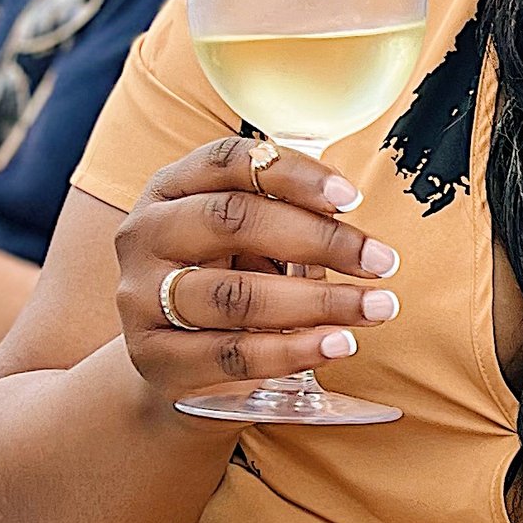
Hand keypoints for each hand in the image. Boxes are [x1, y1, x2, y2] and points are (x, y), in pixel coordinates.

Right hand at [113, 137, 400, 406]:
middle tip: (381, 261)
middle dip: (318, 239)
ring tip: (376, 308)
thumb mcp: (243, 238)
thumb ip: (284, 218)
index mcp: (169, 188)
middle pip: (232, 220)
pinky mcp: (154, 358)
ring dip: (317, 301)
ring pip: (234, 294)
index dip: (293, 173)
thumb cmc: (225, 279)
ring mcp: (141, 298)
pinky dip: (292, 350)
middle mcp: (145, 234)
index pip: (227, 161)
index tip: (351, 196)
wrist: (169, 360)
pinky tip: (337, 344)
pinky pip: (232, 354)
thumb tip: (360, 237)